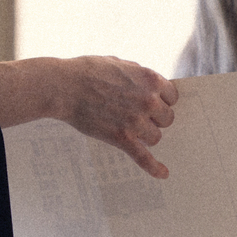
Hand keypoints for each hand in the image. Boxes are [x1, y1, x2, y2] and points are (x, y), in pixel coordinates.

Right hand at [0, 55, 177, 176]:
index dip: (163, 101)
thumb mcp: (119, 63)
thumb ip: (138, 75)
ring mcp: (136, 121)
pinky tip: (163, 173)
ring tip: (132, 131)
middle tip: (140, 117)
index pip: (172, 97)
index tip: (155, 104)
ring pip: (155, 137)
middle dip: (155, 119)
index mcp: (150, 80)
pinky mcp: (121, 138)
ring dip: (146, 136)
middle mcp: (148, 101)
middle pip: (167, 119)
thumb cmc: (87, 71)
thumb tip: (148, 86)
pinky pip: (143, 156)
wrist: (63, 86)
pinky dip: (154, 167)